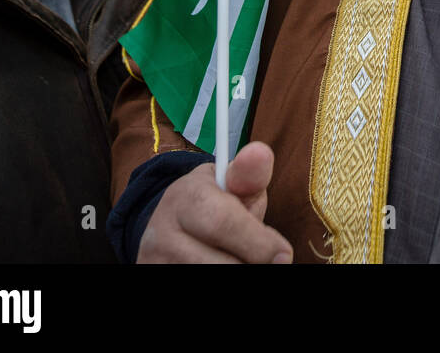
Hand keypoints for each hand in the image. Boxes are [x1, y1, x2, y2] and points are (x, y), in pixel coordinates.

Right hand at [137, 142, 293, 262]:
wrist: (171, 224)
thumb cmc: (214, 202)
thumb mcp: (231, 183)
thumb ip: (250, 175)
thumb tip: (261, 152)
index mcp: (186, 198)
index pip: (223, 223)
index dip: (259, 242)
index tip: (284, 254)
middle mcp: (163, 233)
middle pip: (219, 262)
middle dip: (251, 261)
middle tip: (270, 259)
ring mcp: (156, 261)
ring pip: (210, 275)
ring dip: (237, 268)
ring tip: (240, 255)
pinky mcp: (156, 274)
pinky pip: (199, 287)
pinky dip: (223, 276)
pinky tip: (225, 262)